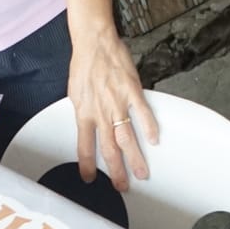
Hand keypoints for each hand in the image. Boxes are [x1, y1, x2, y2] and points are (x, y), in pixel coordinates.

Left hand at [69, 26, 157, 190]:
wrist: (94, 42)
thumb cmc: (84, 65)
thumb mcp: (75, 93)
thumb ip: (83, 111)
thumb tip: (87, 124)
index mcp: (84, 114)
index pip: (84, 147)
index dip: (87, 165)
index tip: (90, 178)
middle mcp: (101, 112)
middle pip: (109, 149)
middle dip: (116, 171)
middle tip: (122, 186)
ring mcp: (118, 103)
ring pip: (127, 137)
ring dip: (135, 158)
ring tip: (142, 173)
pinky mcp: (132, 91)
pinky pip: (142, 113)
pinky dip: (149, 127)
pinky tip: (154, 140)